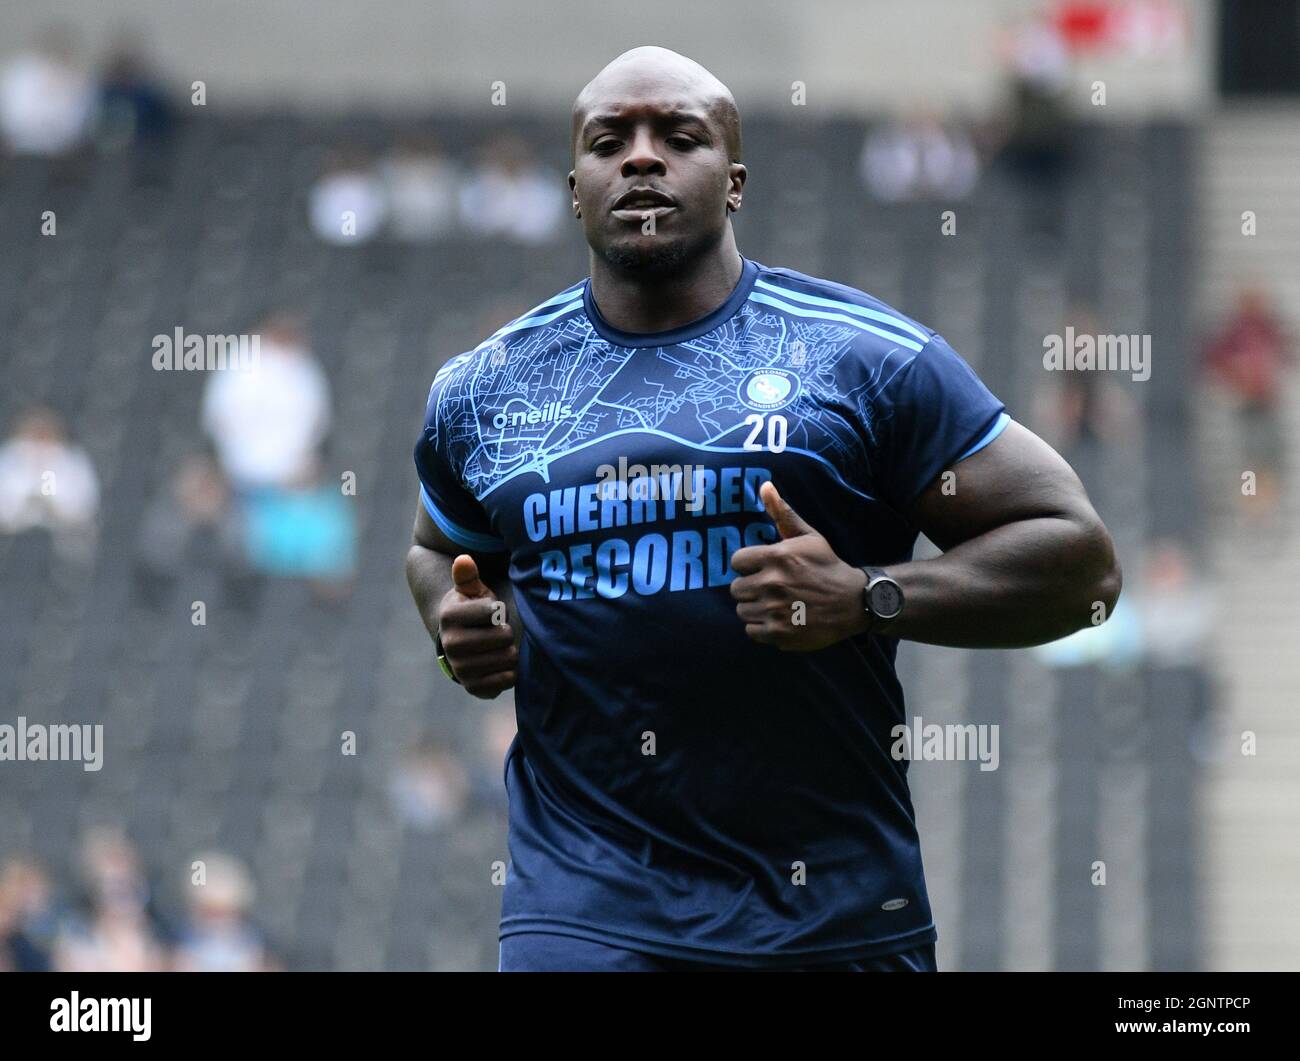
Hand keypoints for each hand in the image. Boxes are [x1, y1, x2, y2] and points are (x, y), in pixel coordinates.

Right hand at [437, 554, 517, 698]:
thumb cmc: (473, 611)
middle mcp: (451, 644)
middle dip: (507, 630)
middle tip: (498, 630)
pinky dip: (511, 671)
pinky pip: (507, 679)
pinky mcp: (473, 687)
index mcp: (449, 616)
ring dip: (511, 650)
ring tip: (500, 646)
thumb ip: (468, 576)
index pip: (494, 610)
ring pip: (508, 658)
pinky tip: (501, 663)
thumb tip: (464, 559)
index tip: (491, 611)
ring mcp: (461, 668)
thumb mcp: (470, 590)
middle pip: (504, 636)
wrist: (460, 644)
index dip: (499, 609)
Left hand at [729, 481, 867, 650]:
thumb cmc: (827, 566)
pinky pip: (751, 631)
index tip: (762, 568)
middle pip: (736, 588)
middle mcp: (773, 584)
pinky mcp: (779, 634)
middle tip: (769, 588)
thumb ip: (783, 514)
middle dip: (750, 587)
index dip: (748, 565)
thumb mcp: (808, 537)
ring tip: (775, 604)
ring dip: (755, 608)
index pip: (736, 561)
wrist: (854, 602)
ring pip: (742, 610)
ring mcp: (775, 611)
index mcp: (777, 557)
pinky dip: (761, 628)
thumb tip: (764, 486)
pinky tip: (778, 619)